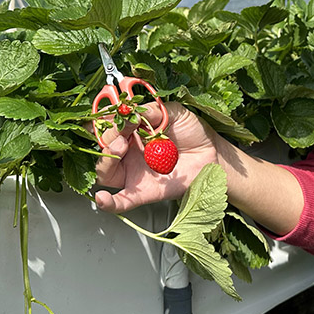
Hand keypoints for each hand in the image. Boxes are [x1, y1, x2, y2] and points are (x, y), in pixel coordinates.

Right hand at [92, 101, 221, 212]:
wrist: (211, 154)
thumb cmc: (192, 132)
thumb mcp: (174, 113)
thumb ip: (154, 110)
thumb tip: (133, 111)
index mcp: (132, 132)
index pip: (109, 127)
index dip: (109, 122)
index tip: (118, 115)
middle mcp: (129, 153)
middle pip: (103, 149)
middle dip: (109, 138)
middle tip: (124, 132)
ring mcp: (134, 173)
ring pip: (105, 173)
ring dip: (105, 162)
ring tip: (119, 149)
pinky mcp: (143, 192)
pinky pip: (121, 201)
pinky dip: (109, 202)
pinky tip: (102, 198)